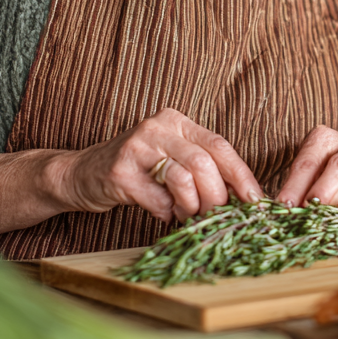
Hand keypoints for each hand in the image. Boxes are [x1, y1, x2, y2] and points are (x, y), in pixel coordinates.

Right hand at [54, 108, 262, 221]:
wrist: (81, 174)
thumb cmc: (137, 172)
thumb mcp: (172, 161)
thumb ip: (203, 171)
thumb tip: (244, 198)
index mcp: (177, 122)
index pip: (220, 145)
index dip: (242, 175)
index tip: (256, 201)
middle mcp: (158, 127)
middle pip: (205, 163)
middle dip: (216, 197)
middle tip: (214, 216)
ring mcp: (137, 146)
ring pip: (184, 178)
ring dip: (192, 206)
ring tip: (186, 215)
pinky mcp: (119, 171)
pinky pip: (158, 198)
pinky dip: (167, 213)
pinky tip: (163, 214)